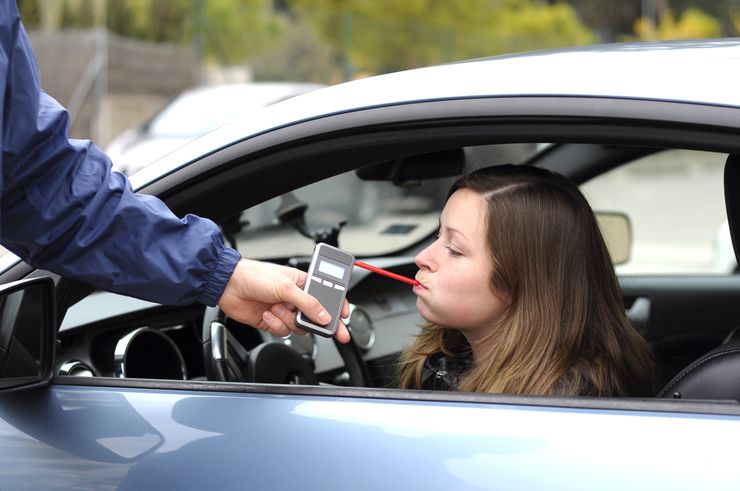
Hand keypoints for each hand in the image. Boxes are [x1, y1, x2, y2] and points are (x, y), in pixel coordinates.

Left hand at [218, 259, 350, 342]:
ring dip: (287, 320)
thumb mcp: (286, 287)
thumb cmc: (256, 275)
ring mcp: (284, 310)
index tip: (345, 317)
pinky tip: (267, 313)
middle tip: (327, 329)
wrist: (228, 286)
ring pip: (299, 326)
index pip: (327, 296)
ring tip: (276, 308)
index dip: (338, 307)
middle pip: (315, 316)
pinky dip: (275, 324)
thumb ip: (308, 303)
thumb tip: (324, 316)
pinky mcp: (273, 321)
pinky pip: (283, 331)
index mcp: (303, 283)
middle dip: (316, 322)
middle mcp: (295, 298)